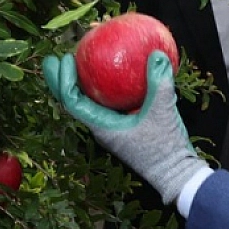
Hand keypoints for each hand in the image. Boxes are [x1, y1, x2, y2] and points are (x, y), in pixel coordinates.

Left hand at [44, 50, 207, 204]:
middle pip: (72, 101)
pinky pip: (105, 104)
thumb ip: (159, 83)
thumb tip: (156, 54)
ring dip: (76, 84)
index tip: (64, 59)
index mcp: (102, 126)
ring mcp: (110, 128)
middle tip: (52, 58)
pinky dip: (100, 88)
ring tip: (72, 62)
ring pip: (86, 103)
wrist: (176, 174)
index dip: (63, 80)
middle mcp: (101, 127)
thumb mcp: (163, 112)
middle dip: (59, 80)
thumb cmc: (165, 148)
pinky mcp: (122, 127)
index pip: (72, 101)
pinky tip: (110, 73)